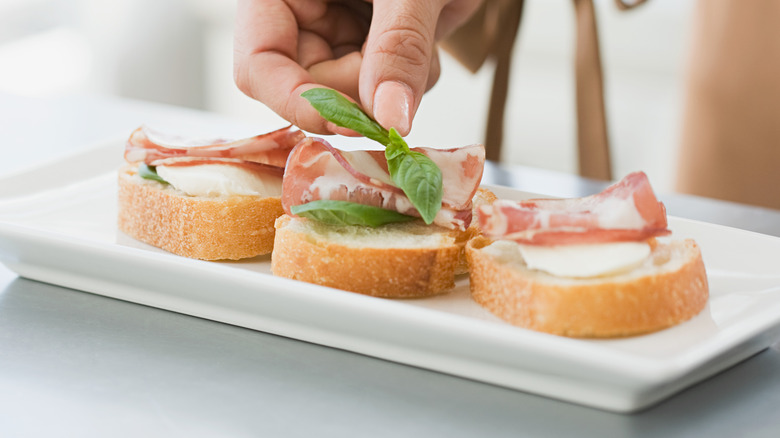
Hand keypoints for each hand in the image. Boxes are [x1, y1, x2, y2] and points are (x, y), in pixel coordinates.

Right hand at [234, 0, 482, 135]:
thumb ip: (398, 48)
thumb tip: (389, 118)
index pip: (259, 65)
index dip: (296, 102)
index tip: (349, 124)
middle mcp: (302, 14)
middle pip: (308, 91)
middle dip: (360, 93)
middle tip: (402, 69)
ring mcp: (335, 31)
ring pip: (350, 100)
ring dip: (393, 89)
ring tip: (421, 39)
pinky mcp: (368, 46)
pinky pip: (382, 94)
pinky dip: (412, 83)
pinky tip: (427, 44)